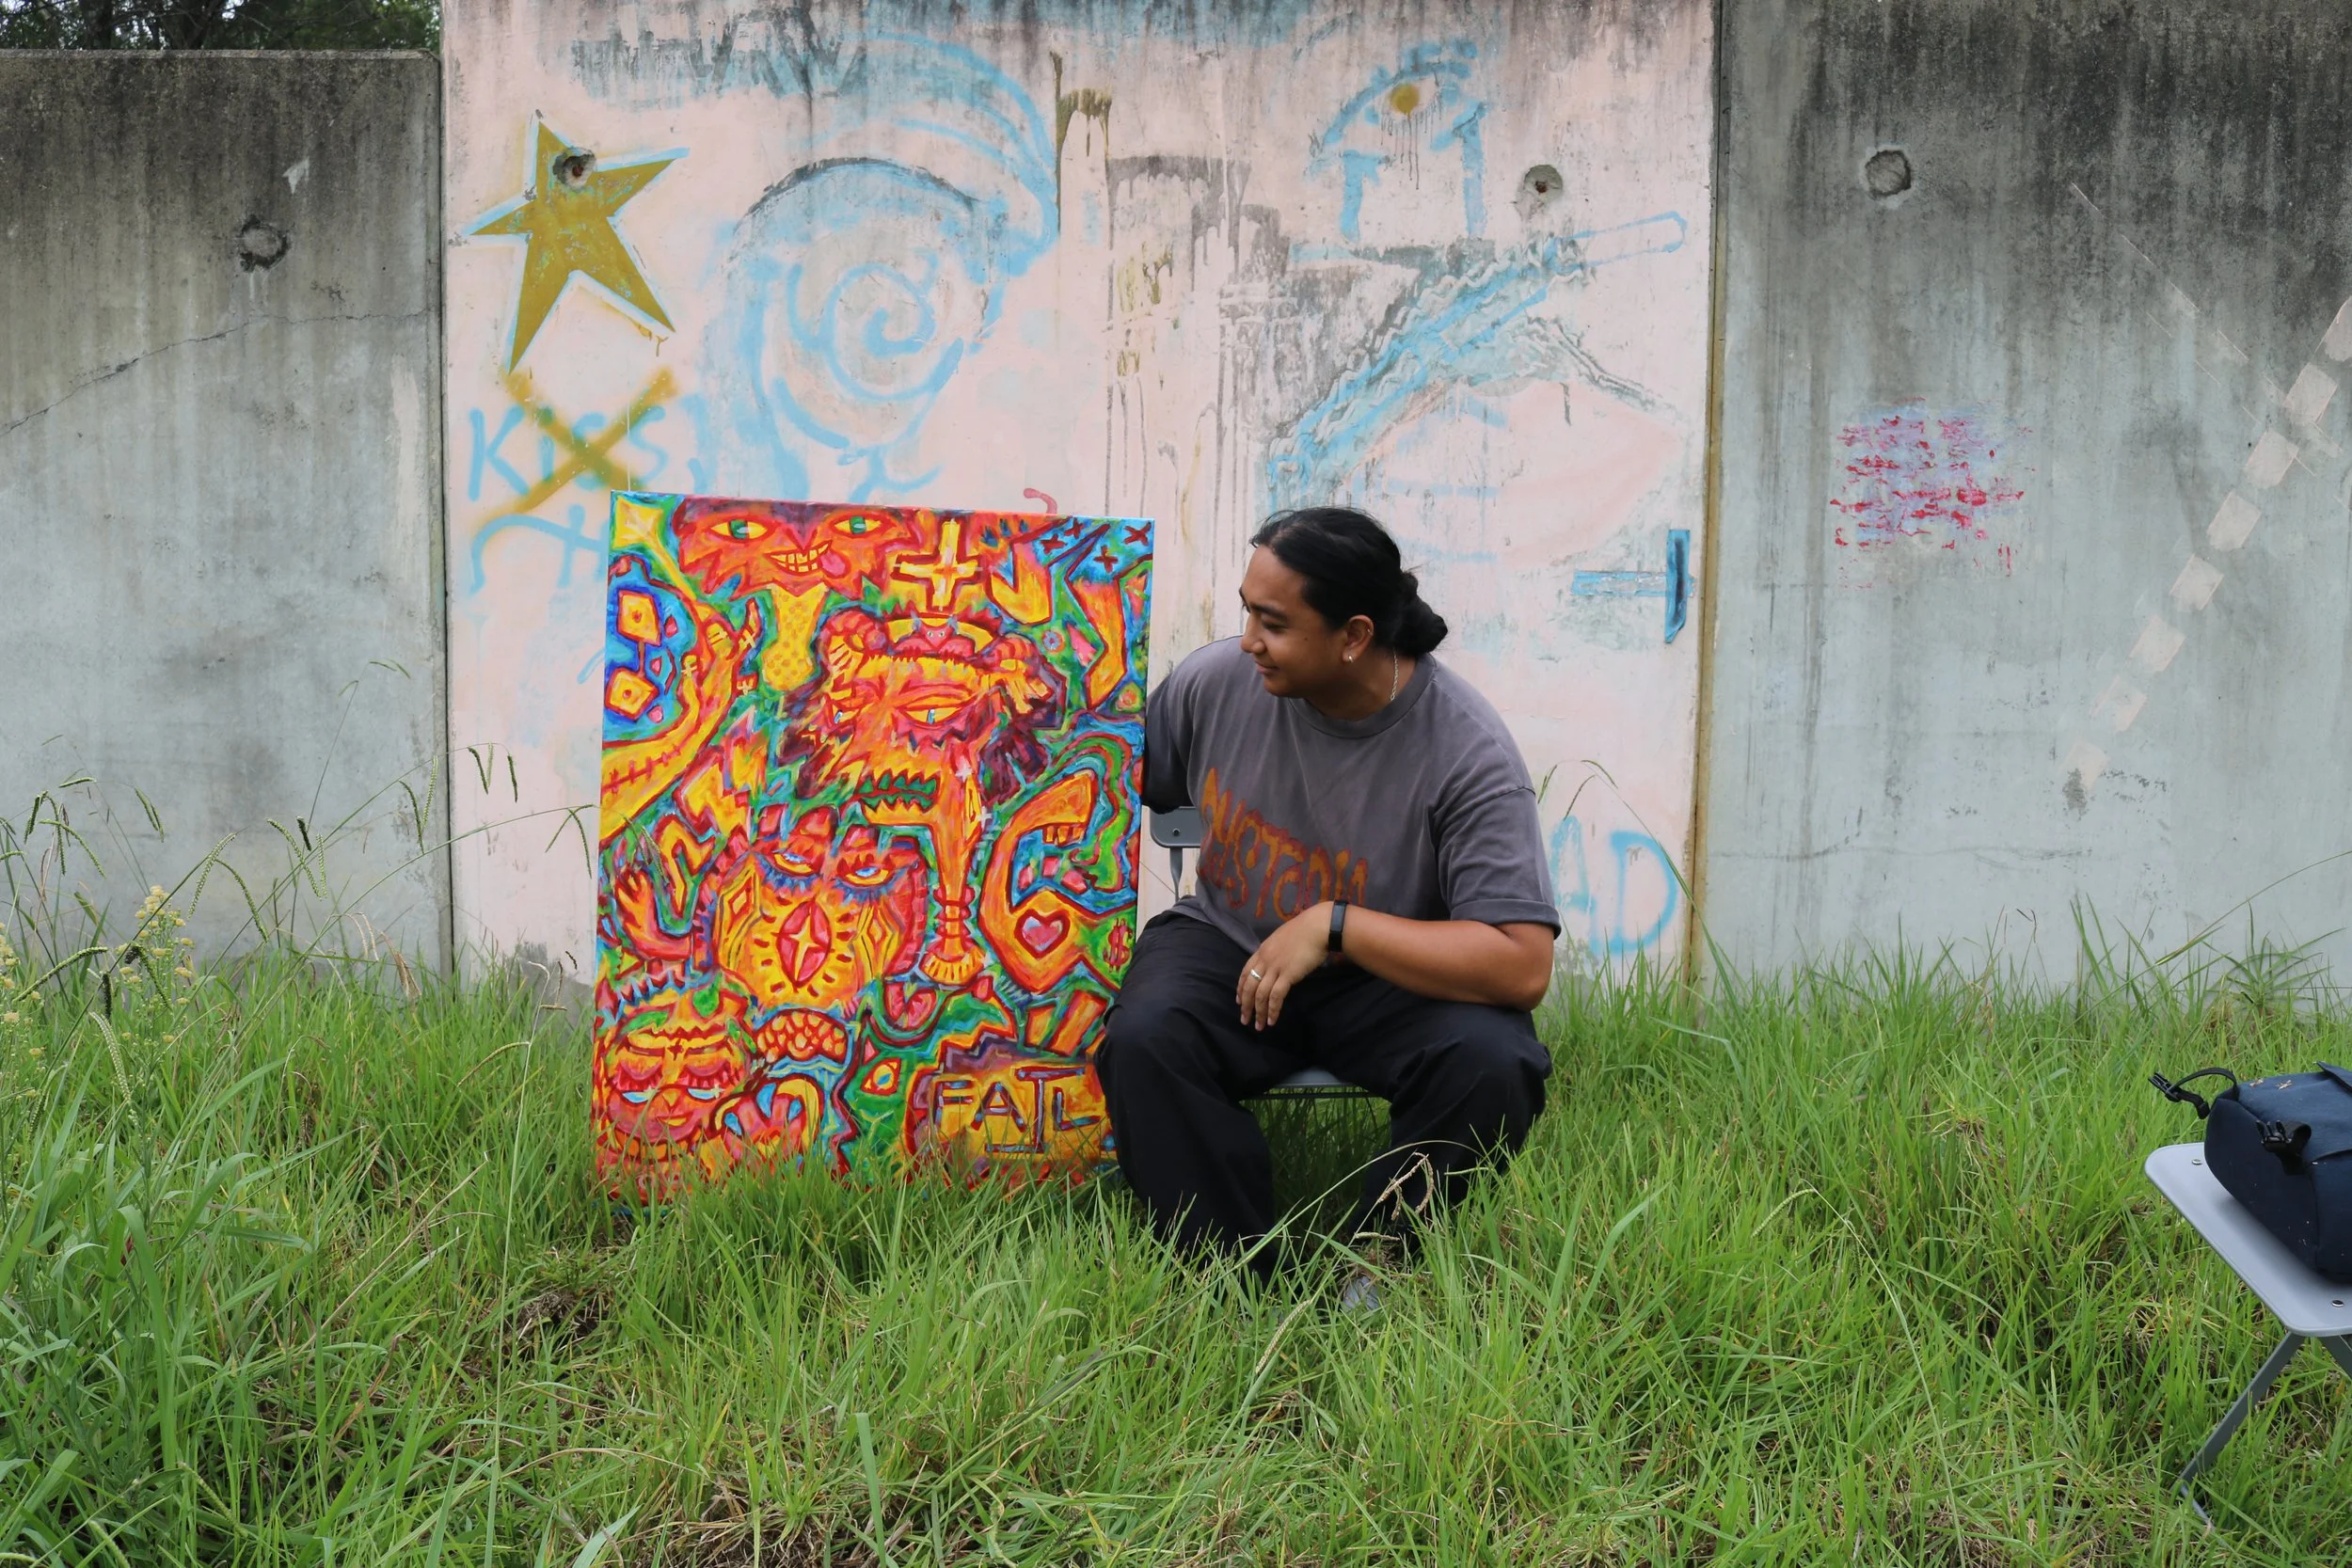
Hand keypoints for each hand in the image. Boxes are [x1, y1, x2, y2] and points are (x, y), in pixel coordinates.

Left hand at [1236, 901, 1333, 1030]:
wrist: (1317, 927)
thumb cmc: (1305, 930)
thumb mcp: (1282, 939)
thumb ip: (1275, 951)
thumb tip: (1277, 961)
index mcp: (1262, 950)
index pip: (1245, 972)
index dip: (1241, 988)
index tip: (1239, 1001)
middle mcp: (1264, 960)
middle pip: (1249, 986)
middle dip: (1245, 1006)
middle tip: (1244, 1020)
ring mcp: (1275, 968)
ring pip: (1260, 995)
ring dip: (1258, 1013)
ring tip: (1258, 1026)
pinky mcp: (1288, 975)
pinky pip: (1276, 996)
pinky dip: (1272, 1010)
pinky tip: (1272, 1020)